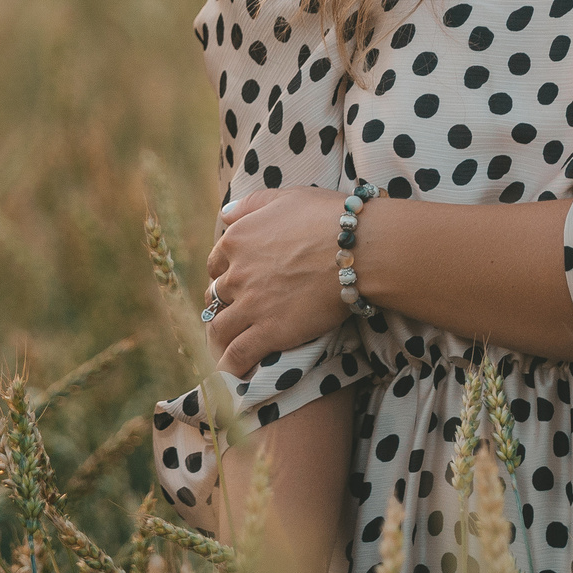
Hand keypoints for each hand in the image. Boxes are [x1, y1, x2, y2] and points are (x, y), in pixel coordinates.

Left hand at [204, 187, 351, 375]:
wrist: (356, 250)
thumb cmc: (328, 218)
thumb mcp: (286, 197)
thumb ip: (252, 205)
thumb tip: (226, 214)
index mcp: (237, 240)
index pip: (216, 264)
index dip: (226, 274)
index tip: (237, 283)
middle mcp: (236, 272)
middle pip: (216, 296)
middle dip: (224, 305)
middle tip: (237, 314)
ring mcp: (250, 304)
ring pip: (220, 328)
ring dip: (222, 337)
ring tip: (228, 347)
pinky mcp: (268, 332)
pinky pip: (237, 355)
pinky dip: (230, 366)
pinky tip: (231, 374)